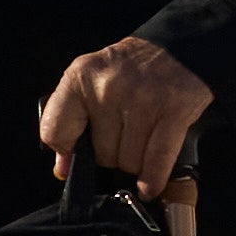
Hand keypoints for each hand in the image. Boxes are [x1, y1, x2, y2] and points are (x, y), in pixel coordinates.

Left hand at [41, 34, 218, 198]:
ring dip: (136, 162)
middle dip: (113, 153)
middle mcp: (109, 87)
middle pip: (100, 154)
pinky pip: (155, 161)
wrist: (180, 49)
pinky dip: (152, 179)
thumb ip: (70, 122)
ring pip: (128, 162)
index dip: (67, 149)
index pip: (55, 132)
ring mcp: (143, 100)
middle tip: (124, 134)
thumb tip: (62, 169)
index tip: (77, 152)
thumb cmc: (132, 70)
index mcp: (81, 77)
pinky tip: (149, 186)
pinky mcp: (174, 111)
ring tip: (143, 141)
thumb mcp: (91, 83)